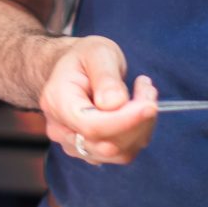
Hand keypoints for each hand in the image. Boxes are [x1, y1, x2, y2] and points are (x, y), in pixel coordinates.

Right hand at [39, 35, 157, 164]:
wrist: (74, 69)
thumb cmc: (85, 57)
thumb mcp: (97, 53)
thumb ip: (105, 76)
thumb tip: (116, 103)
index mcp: (58, 101)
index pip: (90, 126)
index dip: (123, 121)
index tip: (149, 105)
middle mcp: (62, 130)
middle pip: (106, 144)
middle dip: (137, 120)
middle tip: (147, 88)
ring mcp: (75, 145)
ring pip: (118, 153)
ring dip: (142, 126)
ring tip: (145, 92)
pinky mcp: (93, 151)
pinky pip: (122, 152)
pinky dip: (139, 132)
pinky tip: (139, 108)